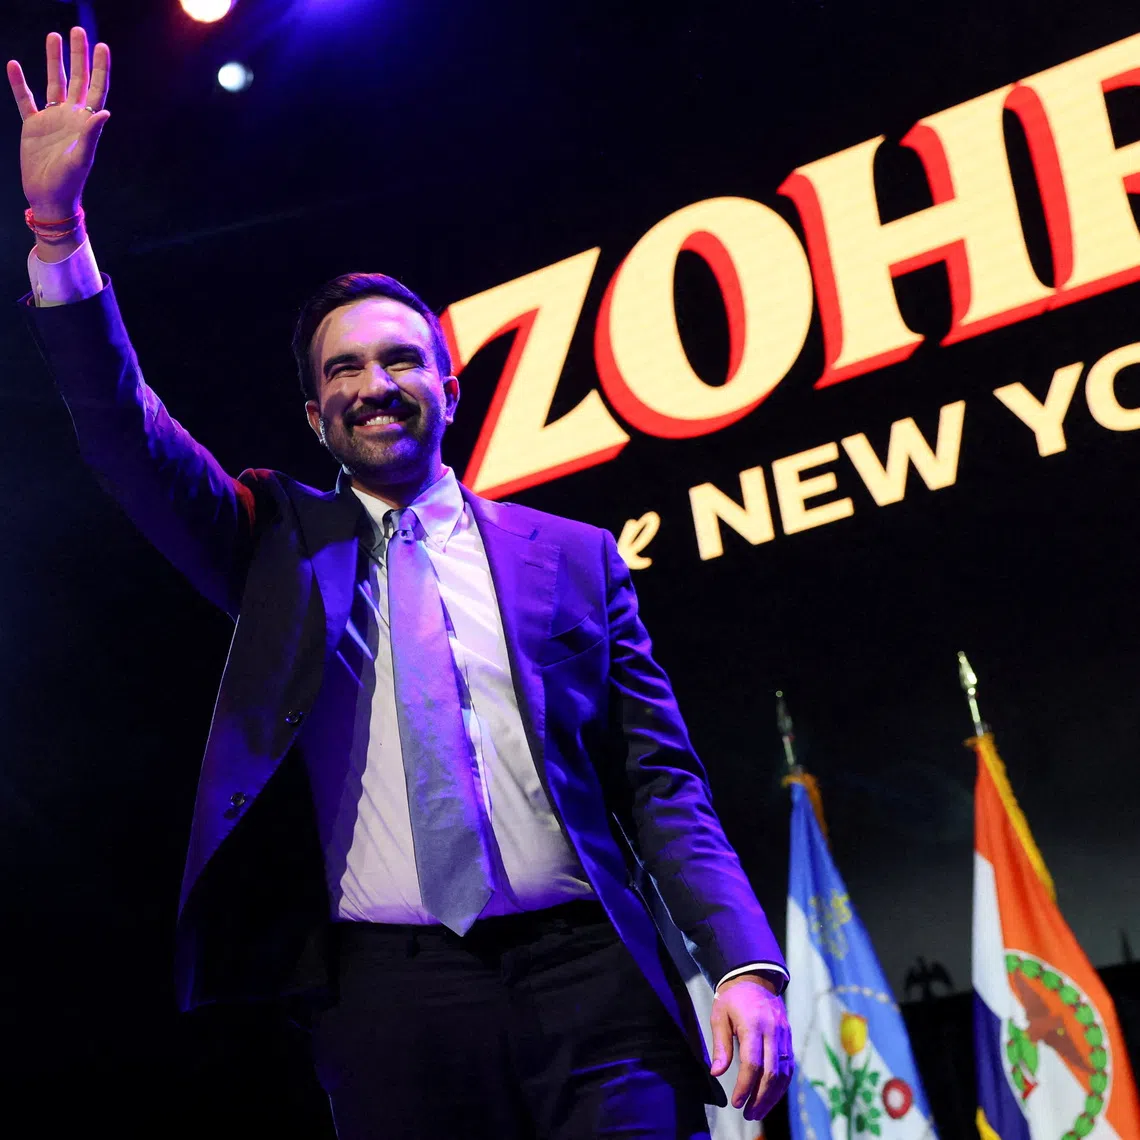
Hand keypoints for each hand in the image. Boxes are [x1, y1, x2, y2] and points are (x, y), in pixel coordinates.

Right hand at [7, 27, 110, 218]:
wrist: (48, 197)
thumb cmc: (69, 182)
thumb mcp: (82, 158)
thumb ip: (91, 134)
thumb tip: (104, 111)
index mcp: (85, 123)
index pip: (96, 90)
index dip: (100, 68)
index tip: (102, 46)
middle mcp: (71, 117)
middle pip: (77, 79)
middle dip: (79, 56)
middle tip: (79, 31)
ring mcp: (52, 119)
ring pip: (53, 83)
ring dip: (54, 61)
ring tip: (53, 36)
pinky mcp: (32, 126)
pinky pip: (24, 99)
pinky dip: (19, 83)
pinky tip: (14, 64)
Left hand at [709, 974, 794, 1120]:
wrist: (755, 978)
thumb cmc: (733, 999)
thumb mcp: (719, 1015)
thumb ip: (720, 1044)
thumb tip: (717, 1073)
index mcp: (754, 1023)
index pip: (752, 1062)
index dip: (745, 1085)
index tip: (736, 1102)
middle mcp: (773, 1030)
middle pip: (771, 1072)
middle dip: (760, 1097)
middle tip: (748, 1115)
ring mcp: (784, 1034)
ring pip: (783, 1073)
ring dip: (772, 1096)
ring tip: (758, 1111)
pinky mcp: (789, 1038)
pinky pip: (789, 1066)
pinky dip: (781, 1085)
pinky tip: (770, 1097)